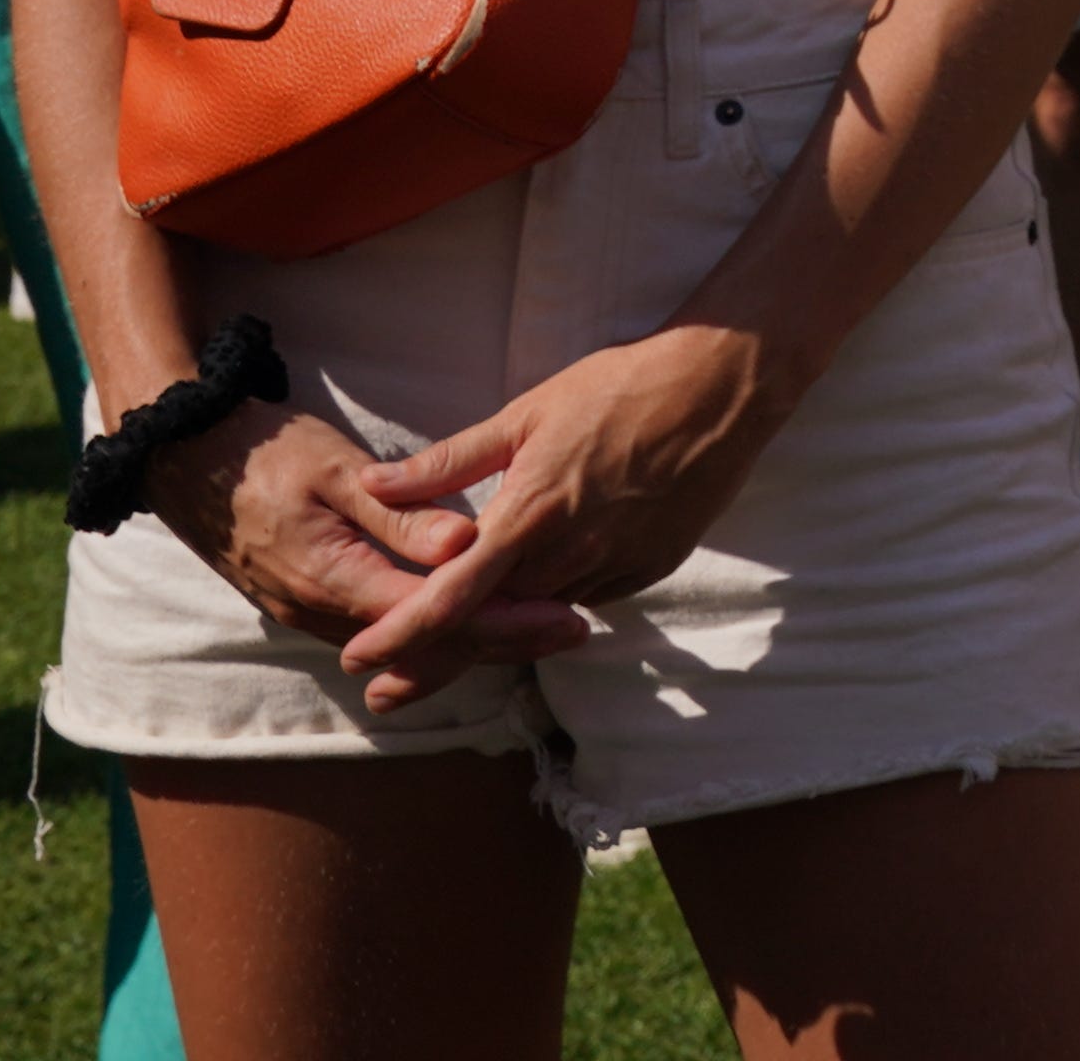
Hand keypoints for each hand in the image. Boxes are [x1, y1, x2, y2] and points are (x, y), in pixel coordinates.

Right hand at [144, 398, 590, 678]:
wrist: (187, 460)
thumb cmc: (266, 452)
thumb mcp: (335, 469)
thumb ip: (400, 512)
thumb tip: (464, 545)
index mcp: (334, 579)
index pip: (437, 618)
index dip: (505, 621)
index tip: (565, 614)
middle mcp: (324, 613)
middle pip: (431, 643)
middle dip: (505, 639)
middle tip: (576, 629)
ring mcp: (314, 615)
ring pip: (410, 644)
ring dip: (476, 637)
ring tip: (544, 626)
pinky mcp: (314, 604)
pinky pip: (386, 629)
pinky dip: (439, 628)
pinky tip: (481, 612)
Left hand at [337, 327, 792, 705]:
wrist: (722, 387)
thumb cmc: (620, 388)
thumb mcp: (526, 413)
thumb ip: (448, 461)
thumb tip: (374, 482)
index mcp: (530, 517)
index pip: (450, 600)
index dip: (399, 638)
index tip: (356, 660)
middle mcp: (571, 557)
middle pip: (488, 629)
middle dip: (433, 662)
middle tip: (385, 692)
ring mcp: (614, 568)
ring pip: (537, 620)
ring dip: (491, 639)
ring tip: (449, 654)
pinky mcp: (648, 569)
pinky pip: (584, 598)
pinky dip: (549, 607)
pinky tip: (534, 598)